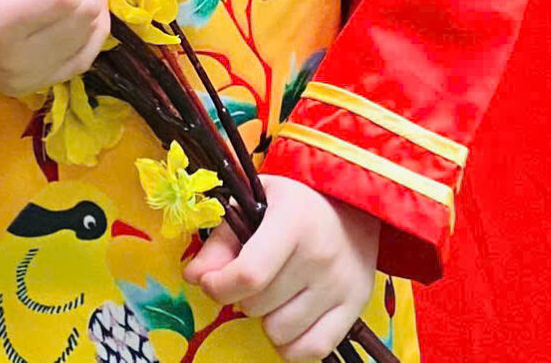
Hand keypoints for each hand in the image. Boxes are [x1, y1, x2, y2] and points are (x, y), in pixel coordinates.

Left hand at [183, 178, 378, 361]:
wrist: (353, 203)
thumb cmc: (297, 202)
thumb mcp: (255, 203)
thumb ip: (222, 240)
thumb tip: (194, 276)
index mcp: (294, 220)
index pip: (249, 274)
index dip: (219, 286)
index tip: (210, 281)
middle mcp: (320, 255)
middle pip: (258, 306)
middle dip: (244, 296)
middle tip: (255, 276)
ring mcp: (341, 284)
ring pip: (279, 333)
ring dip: (267, 319)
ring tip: (276, 292)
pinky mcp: (356, 306)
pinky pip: (310, 350)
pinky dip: (291, 343)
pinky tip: (289, 318)